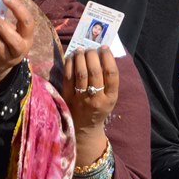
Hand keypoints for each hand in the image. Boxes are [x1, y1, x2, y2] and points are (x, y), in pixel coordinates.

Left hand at [63, 47, 118, 178]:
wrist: (84, 130)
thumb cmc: (99, 109)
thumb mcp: (110, 97)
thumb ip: (109, 80)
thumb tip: (102, 54)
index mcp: (110, 98)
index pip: (111, 74)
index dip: (108, 58)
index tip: (104, 48)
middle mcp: (96, 99)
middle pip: (95, 71)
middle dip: (92, 55)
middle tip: (91, 48)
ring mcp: (80, 99)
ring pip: (80, 73)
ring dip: (80, 57)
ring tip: (81, 50)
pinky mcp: (67, 98)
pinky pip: (68, 77)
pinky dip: (69, 64)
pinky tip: (71, 57)